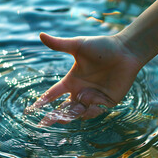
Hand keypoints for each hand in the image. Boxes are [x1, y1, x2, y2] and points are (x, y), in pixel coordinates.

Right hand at [24, 32, 142, 125]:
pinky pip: (95, 113)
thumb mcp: (79, 45)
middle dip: (54, 116)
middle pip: (63, 108)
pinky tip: (90, 106)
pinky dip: (90, 112)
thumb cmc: (102, 47)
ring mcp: (93, 98)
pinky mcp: (106, 102)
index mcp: (72, 80)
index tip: (31, 110)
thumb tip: (41, 35)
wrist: (126, 52)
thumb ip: (60, 44)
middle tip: (44, 123)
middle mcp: (81, 91)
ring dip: (71, 116)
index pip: (53, 94)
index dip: (42, 102)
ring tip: (65, 118)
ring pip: (78, 113)